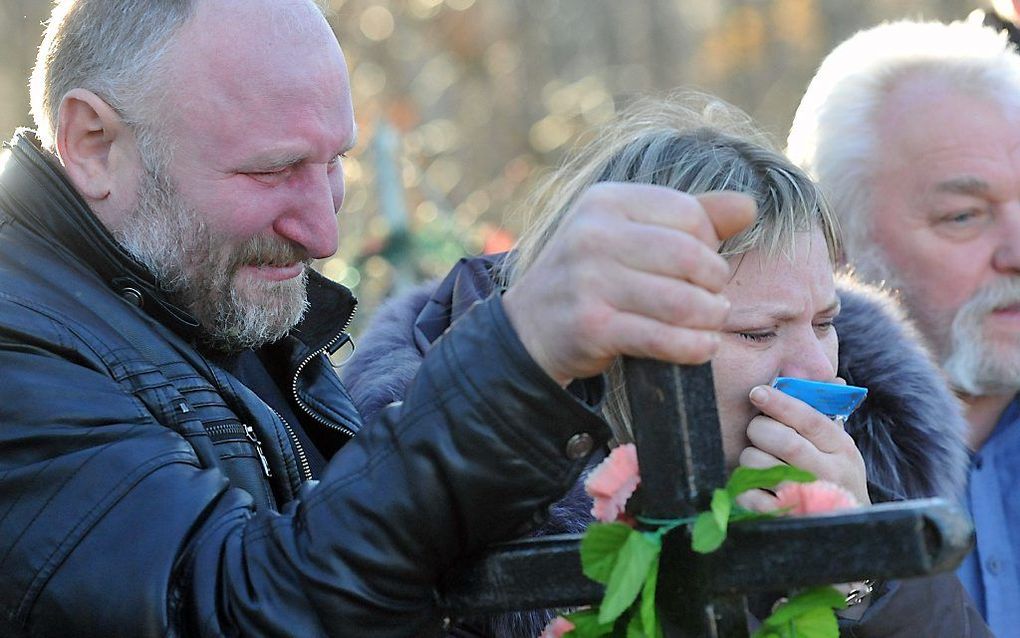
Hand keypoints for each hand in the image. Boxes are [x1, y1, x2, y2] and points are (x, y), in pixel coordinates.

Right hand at [503, 184, 754, 385]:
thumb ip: (687, 217)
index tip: (701, 267)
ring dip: (710, 318)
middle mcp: (593, 235)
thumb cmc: (591, 277)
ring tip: (710, 323)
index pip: (689, 214)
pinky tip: (701, 347)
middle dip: (715, 284)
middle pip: (691, 257)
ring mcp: (589, 282)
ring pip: (683, 301)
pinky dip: (694, 347)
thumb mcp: (627, 234)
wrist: (529, 328)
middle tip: (713, 300)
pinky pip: (664, 338)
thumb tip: (747, 205)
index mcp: (606, 201)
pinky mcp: (592, 327)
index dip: (710, 243)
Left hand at [735, 383, 870, 510]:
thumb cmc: (836, 480)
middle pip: (783, 440)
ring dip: (750, 457)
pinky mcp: (786, 518)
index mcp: (842, 449)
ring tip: (757, 459)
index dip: (780, 403)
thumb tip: (833, 379)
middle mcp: (828, 472)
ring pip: (761, 465)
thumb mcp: (840, 450)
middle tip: (757, 431)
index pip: (810, 419)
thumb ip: (826, 419)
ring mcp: (808, 498)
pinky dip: (744, 488)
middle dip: (759, 429)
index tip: (757, 392)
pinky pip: (751, 496)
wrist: (847, 530)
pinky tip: (752, 485)